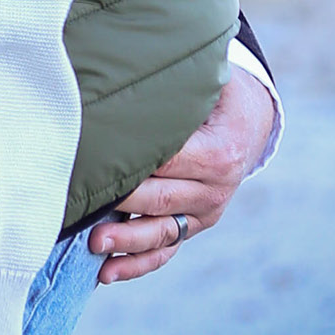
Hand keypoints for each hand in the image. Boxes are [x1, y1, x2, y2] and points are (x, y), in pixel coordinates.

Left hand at [88, 70, 276, 283]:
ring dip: (126, 241)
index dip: (128, 161)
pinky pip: (166, 250)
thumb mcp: (207, 81)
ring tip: (94, 245)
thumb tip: (130, 61)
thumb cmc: (217, 93)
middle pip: (160, 198)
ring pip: (162, 232)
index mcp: (218, 152)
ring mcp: (205, 212)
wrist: (251, 120)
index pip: (165, 161)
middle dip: (121, 204)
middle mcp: (215, 189)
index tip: (90, 159)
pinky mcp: (193, 225)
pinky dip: (137, 263)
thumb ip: (176, 83)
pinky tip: (107, 273)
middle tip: (82, 206)